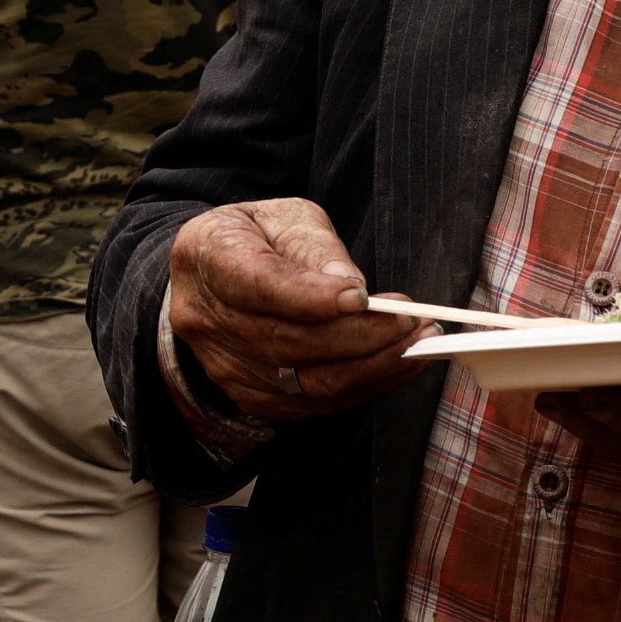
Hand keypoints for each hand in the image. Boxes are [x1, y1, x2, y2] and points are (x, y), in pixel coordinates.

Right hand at [165, 199, 424, 423]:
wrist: (216, 277)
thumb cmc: (258, 238)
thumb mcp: (286, 217)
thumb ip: (316, 247)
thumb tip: (350, 288)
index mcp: (207, 255)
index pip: (257, 286)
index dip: (311, 298)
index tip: (363, 298)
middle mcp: (205, 318)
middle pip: (289, 342)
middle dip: (361, 336)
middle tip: (410, 320)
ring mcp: (225, 365)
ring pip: (307, 383)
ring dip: (372, 366)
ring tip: (414, 341)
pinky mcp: (251, 397)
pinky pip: (315, 404)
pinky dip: (364, 387)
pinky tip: (395, 365)